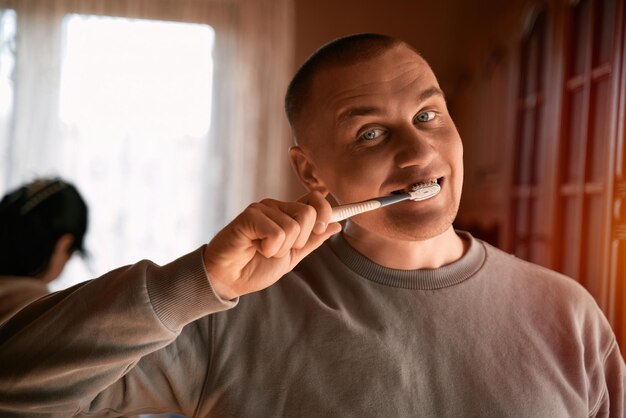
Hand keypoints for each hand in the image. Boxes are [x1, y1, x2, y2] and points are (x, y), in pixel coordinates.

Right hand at [203, 191, 341, 298]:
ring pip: (293, 227)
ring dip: (280, 249)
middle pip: (309, 213)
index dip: (325, 212)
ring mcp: (262, 209)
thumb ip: (312, 241)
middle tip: (279, 249)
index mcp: (287, 214)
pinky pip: (277, 233)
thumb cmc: (255, 267)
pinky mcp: (249, 215)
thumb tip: (336, 225)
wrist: (229, 280)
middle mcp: (276, 207)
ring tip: (262, 250)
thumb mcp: (292, 257)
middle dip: (300, 240)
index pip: (316, 200)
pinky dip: (269, 248)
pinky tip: (254, 248)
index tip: (322, 229)